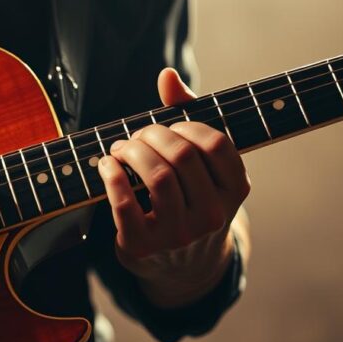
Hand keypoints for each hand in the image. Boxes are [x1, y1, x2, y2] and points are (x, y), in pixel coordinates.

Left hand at [98, 68, 250, 307]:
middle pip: (181, 156)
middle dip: (152, 134)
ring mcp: (179, 235)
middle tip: (138, 135)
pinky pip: (124, 203)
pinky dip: (110, 175)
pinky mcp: (143, 247)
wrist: (182, 267)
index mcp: (236, 191)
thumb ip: (187, 115)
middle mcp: (213, 216)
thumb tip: (167, 75)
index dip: (186, 126)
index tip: (170, 128)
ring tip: (121, 148)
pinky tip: (106, 165)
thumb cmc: (190, 199)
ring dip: (131, 151)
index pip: (216, 143)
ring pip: (155, 177)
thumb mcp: (201, 165)